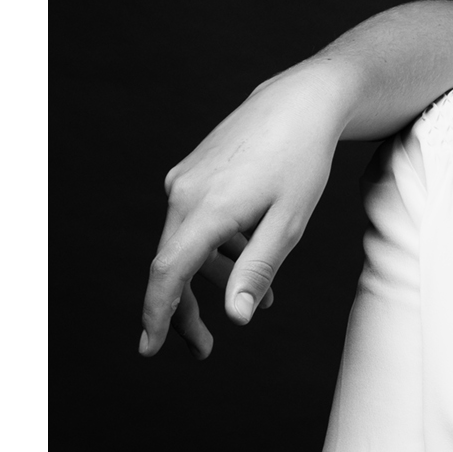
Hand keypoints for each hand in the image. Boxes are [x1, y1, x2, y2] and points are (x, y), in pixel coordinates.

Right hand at [139, 62, 351, 357]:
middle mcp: (184, 192)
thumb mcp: (289, 222)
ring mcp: (184, 179)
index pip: (168, 273)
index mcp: (206, 208)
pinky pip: (195, 221)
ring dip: (212, 277)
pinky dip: (216, 247)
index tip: (150, 348)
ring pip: (186, 243)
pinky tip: (248, 256)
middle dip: (185, 310)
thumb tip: (235, 318)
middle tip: (203, 349)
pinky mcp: (192, 171)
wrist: (302, 101)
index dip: (157, 314)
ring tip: (259, 302)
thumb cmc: (302, 161)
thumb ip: (258, 270)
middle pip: (172, 264)